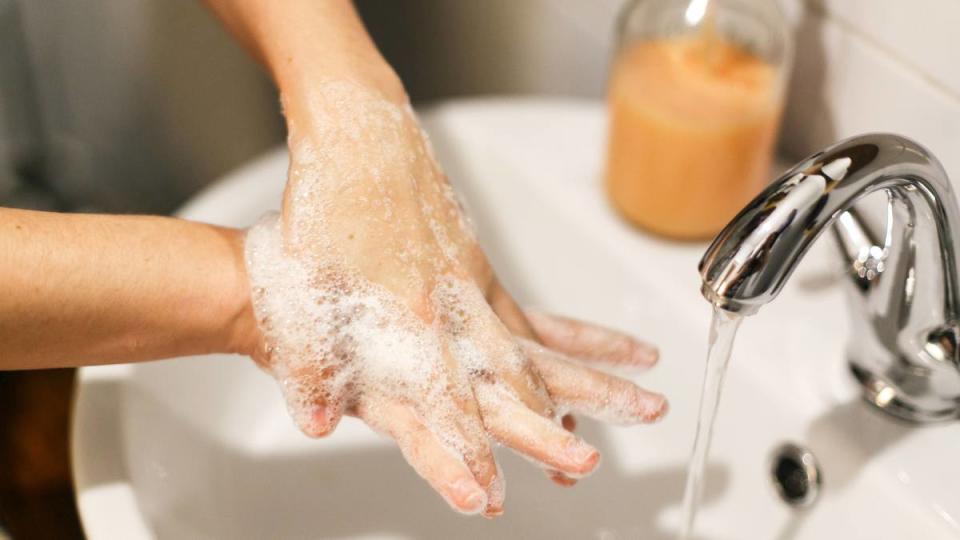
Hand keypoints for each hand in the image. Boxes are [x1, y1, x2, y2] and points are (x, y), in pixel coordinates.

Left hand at [242, 80, 666, 516]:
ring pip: (541, 347)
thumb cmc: (327, 205)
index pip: (447, 404)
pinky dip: (578, 338)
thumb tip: (315, 420)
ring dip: (592, 379)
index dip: (466, 456)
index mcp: (414, 314)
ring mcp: (475, 284)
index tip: (487, 497)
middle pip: (516, 378)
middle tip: (586, 464)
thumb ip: (311, 364)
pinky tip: (609, 349)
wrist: (358, 132)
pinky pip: (538, 317)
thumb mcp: (303, 291)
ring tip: (646, 392)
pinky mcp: (479, 268)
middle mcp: (458, 304)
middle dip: (552, 428)